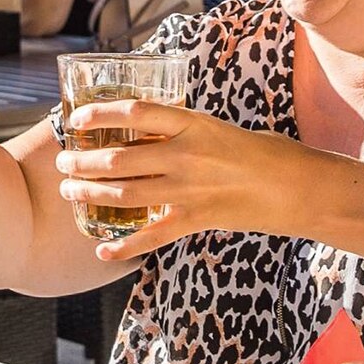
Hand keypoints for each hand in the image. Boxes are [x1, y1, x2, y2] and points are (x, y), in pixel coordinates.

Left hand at [50, 99, 312, 258]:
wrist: (299, 188)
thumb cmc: (266, 153)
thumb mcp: (220, 128)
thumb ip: (184, 131)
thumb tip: (149, 131)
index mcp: (193, 123)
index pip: (134, 112)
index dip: (99, 114)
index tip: (77, 118)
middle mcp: (185, 155)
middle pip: (118, 159)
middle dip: (82, 162)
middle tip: (64, 163)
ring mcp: (188, 190)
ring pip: (125, 194)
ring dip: (90, 194)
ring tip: (70, 191)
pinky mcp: (196, 219)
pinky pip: (152, 235)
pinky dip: (124, 246)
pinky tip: (102, 250)